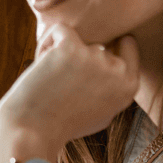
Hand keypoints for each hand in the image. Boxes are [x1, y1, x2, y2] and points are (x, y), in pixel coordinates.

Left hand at [0, 22, 139, 157]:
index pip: (128, 48)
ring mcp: (96, 58)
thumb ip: (112, 89)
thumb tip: (116, 64)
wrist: (33, 132)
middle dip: (77, 57)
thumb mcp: (102, 113)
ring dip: (58, 52)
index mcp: (129, 87)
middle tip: (59, 82)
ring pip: (77, 38)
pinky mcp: (71, 49)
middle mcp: (117, 71)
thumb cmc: (62, 125)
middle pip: (96, 46)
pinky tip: (39, 61)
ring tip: (47, 78)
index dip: (109, 46)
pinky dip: (46, 41)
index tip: (88, 54)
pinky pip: (60, 29)